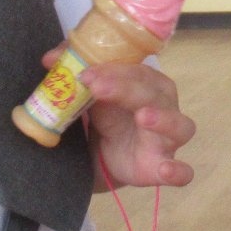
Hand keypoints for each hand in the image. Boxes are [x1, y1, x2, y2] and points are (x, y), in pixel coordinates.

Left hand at [63, 55, 195, 187]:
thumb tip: (49, 59)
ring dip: (164, 120)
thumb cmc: (106, 116)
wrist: (103, 156)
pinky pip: (182, 171)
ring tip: (143, 117)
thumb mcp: (89, 92)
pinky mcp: (162, 165)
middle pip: (154, 93)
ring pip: (180, 126)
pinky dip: (178, 171)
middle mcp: (165, 106)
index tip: (85, 73)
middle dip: (127, 88)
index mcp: (149, 83)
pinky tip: (166, 170)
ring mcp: (168, 138)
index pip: (137, 71)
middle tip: (97, 88)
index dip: (113, 70)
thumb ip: (72, 71)